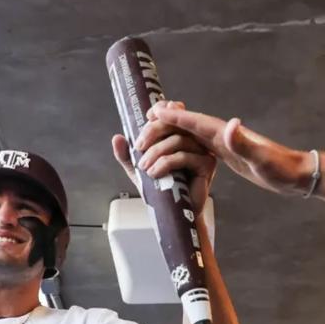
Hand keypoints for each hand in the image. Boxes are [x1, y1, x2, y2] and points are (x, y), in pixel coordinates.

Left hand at [112, 100, 220, 218]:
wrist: (174, 213)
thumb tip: (117, 138)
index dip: (161, 110)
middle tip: (138, 147)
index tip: (146, 117)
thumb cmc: (161, 190)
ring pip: (178, 140)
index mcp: (180, 135)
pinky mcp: (207, 164)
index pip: (173, 113)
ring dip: (156, 152)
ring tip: (145, 167)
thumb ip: (127, 155)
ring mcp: (203, 151)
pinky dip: (165, 163)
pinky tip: (155, 173)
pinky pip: (184, 157)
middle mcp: (194, 139)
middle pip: (174, 123)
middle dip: (152, 132)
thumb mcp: (138, 170)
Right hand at [131, 102, 313, 198]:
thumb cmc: (280, 168)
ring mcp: (223, 144)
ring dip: (169, 132)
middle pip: (187, 125)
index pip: (194, 122)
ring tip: (149, 131)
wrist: (295, 174)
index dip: (173, 116)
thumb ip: (244, 142)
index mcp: (225, 135)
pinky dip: (181, 143)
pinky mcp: (224, 155)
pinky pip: (196, 146)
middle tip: (142, 122)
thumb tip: (230, 124)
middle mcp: (222, 135)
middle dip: (165, 122)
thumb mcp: (261, 158)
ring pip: (189, 134)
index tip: (153, 111)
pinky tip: (173, 147)